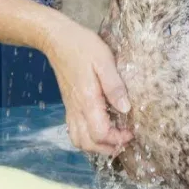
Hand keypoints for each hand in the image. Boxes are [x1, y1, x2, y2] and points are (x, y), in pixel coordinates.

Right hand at [44, 20, 133, 155]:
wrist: (57, 39)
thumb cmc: (82, 47)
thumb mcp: (104, 60)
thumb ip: (114, 85)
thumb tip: (126, 108)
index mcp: (87, 100)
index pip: (100, 134)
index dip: (117, 139)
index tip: (131, 131)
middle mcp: (76, 109)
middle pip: (88, 144)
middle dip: (108, 148)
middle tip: (124, 139)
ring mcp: (71, 108)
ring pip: (79, 140)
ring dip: (96, 146)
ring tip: (113, 138)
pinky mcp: (69, 105)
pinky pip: (74, 131)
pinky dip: (87, 137)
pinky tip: (100, 127)